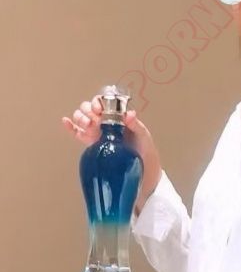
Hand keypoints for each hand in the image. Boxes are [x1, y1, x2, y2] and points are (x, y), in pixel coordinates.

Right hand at [62, 94, 161, 210]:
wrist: (141, 169)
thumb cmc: (144, 149)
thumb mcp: (143, 135)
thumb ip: (136, 124)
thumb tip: (129, 114)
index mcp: (115, 116)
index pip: (102, 102)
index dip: (97, 102)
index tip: (99, 109)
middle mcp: (103, 122)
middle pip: (88, 108)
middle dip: (87, 111)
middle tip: (94, 121)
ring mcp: (96, 132)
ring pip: (81, 118)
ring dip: (80, 118)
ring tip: (88, 126)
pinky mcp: (91, 144)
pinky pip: (77, 133)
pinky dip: (70, 127)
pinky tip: (66, 122)